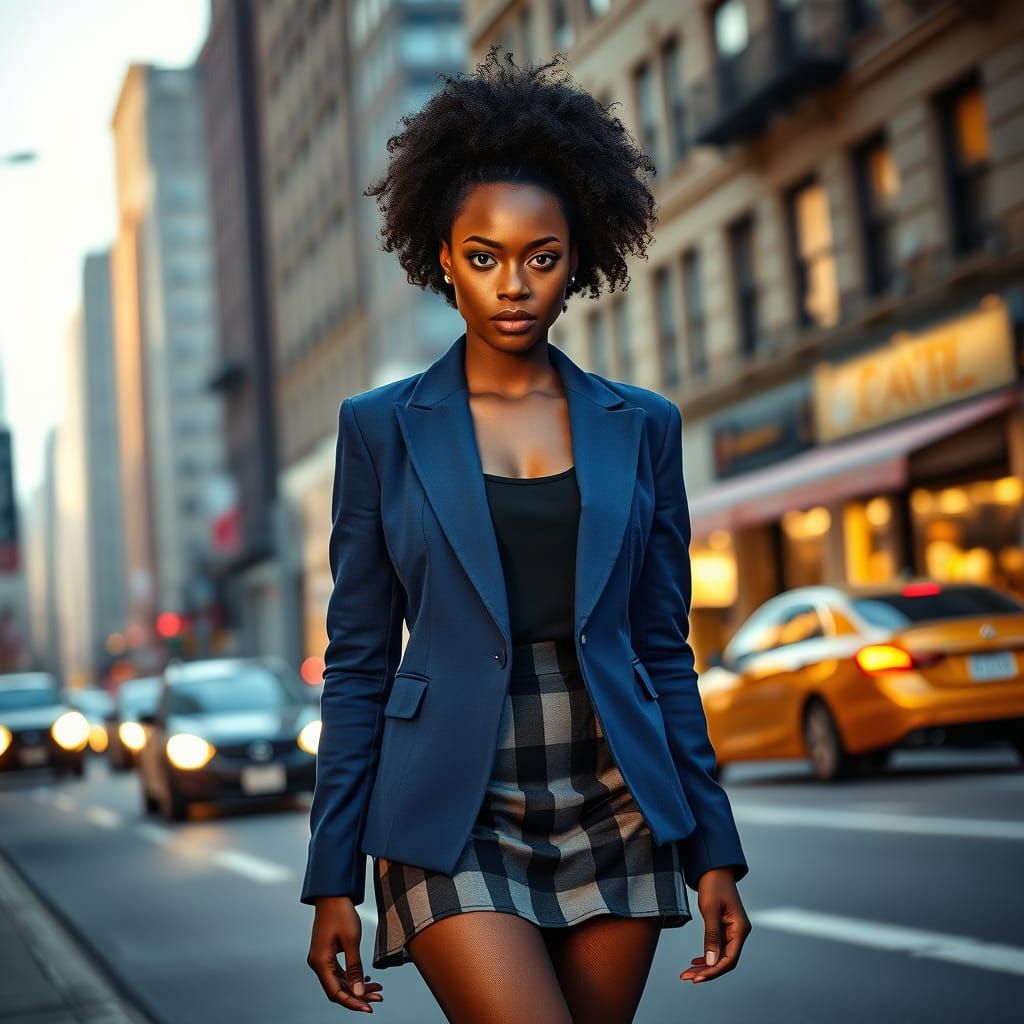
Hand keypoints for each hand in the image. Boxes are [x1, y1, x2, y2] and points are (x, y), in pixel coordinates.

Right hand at [307, 895, 383, 1012]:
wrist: (333, 894)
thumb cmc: (340, 912)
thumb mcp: (351, 940)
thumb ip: (355, 968)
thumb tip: (358, 992)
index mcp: (320, 962)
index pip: (335, 992)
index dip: (352, 1002)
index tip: (368, 1007)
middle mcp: (318, 963)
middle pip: (337, 989)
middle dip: (357, 996)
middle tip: (378, 997)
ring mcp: (321, 958)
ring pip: (339, 981)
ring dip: (356, 987)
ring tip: (377, 989)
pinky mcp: (327, 953)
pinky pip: (339, 972)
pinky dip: (352, 977)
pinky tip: (366, 979)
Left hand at [679, 867, 751, 983]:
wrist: (714, 868)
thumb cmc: (713, 884)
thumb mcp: (710, 909)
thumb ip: (711, 936)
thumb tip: (711, 962)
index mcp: (740, 928)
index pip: (729, 959)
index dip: (713, 971)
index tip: (697, 978)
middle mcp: (739, 932)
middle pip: (725, 960)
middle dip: (707, 971)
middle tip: (687, 977)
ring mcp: (733, 930)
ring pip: (720, 955)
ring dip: (705, 965)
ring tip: (688, 973)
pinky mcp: (725, 927)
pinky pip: (718, 947)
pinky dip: (707, 955)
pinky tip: (696, 961)